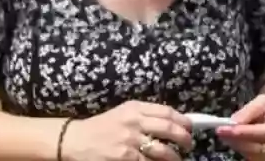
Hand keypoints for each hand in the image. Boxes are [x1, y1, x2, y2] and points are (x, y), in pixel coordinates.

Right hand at [59, 102, 193, 160]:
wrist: (74, 140)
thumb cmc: (101, 127)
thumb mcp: (124, 113)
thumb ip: (145, 115)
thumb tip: (172, 122)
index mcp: (136, 108)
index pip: (168, 112)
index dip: (183, 121)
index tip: (190, 128)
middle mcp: (134, 122)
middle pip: (169, 129)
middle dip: (184, 139)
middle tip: (188, 145)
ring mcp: (129, 141)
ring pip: (162, 150)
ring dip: (174, 157)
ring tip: (178, 159)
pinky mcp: (123, 157)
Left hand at [217, 92, 264, 160]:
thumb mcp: (262, 100)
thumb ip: (248, 111)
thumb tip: (232, 122)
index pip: (261, 133)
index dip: (241, 133)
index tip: (223, 129)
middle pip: (256, 148)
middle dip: (236, 140)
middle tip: (221, 131)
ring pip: (251, 155)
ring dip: (236, 145)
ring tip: (227, 133)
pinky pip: (250, 156)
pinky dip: (240, 148)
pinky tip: (234, 138)